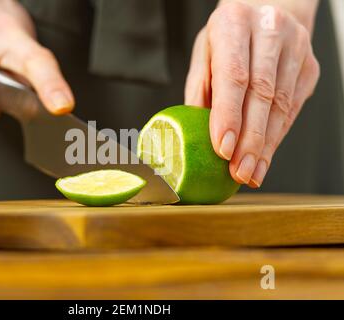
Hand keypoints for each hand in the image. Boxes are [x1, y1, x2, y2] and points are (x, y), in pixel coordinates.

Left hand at [185, 1, 319, 187]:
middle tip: (238, 171)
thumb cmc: (228, 36)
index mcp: (234, 22)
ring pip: (282, 105)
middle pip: (262, 94)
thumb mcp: (203, 52)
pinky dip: (277, 137)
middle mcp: (270, 30)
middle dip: (249, 140)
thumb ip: (199, 89)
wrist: (267, 11)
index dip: (229, 116)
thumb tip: (195, 133)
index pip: (234, 75)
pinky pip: (293, 108)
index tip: (222, 150)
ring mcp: (297, 47)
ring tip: (250, 173)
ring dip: (265, 145)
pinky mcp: (310, 67)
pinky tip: (264, 158)